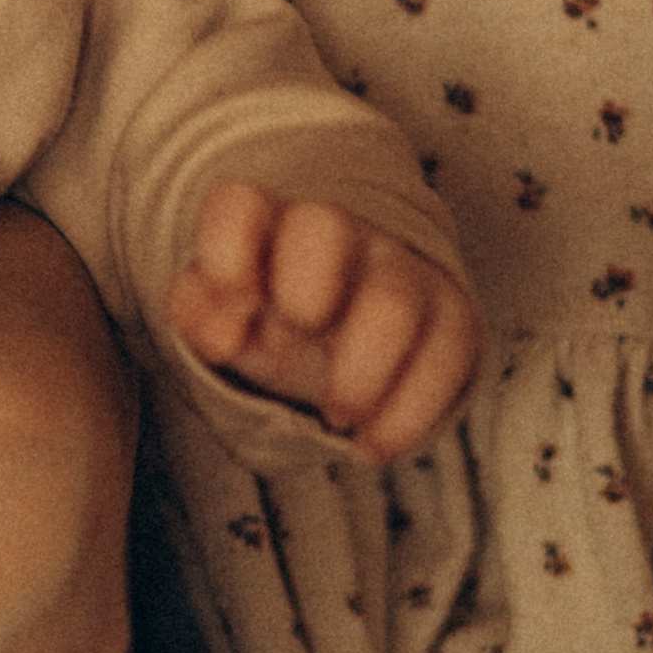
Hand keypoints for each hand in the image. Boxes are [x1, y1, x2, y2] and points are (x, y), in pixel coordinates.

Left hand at [167, 179, 478, 461]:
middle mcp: (336, 235)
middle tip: (290, 345)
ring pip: (393, 301)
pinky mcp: (451, 317)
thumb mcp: (220, 319)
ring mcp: (398, 271)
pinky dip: (406, 415)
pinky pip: (448, 354)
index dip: (228, 250)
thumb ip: (200, 313)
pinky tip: (369, 445)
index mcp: (264, 227)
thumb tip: (223, 334)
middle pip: (323, 225)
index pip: (238, 206)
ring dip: (359, 374)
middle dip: (301, 292)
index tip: (235, 301)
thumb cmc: (270, 321)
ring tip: (336, 415)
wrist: (347, 332)